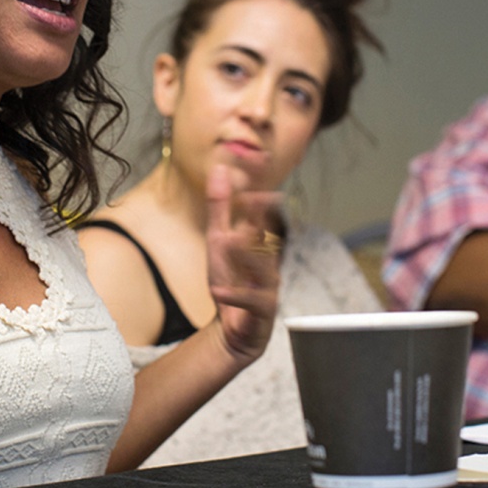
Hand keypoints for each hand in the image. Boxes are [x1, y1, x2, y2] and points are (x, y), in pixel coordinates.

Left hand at [203, 164, 281, 365]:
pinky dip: (236, 296)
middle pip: (264, 232)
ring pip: (260, 268)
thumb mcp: (219, 240)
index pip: (259, 206)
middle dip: (259, 212)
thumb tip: (221, 169)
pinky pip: (251, 301)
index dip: (258, 183)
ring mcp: (267, 284)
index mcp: (257, 238)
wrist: (234, 330)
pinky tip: (219, 291)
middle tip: (253, 192)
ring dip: (245, 255)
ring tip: (229, 242)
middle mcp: (266, 258)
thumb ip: (221, 206)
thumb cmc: (231, 280)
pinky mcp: (262, 310)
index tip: (256, 156)